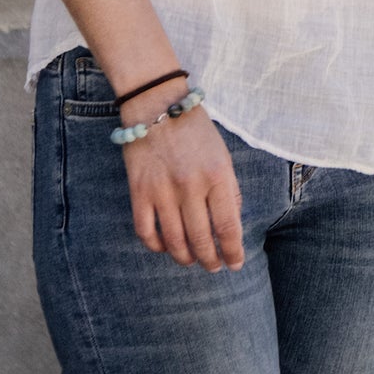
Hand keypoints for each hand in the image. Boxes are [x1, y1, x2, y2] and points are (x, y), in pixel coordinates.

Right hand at [121, 95, 243, 270]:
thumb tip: (232, 223)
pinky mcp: (139, 192)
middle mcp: (191, 187)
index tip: (235, 264)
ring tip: (192, 261)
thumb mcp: (223, 155)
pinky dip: (157, 246)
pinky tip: (165, 247)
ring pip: (174, 242)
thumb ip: (229, 189)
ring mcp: (162, 192)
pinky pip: (146, 232)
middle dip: (210, 259)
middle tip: (213, 267)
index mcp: (218, 176)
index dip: (232, 251)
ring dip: (185, 258)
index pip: (228, 225)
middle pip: (201, 239)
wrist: (158, 107)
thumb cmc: (196, 131)